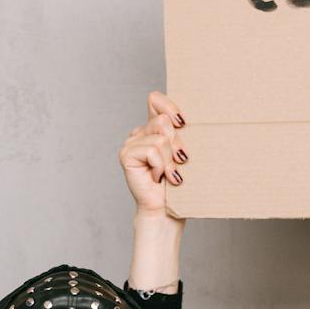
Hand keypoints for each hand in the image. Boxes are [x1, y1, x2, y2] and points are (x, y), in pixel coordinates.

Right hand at [119, 92, 186, 215]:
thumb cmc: (177, 182)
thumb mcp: (182, 152)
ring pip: (161, 139)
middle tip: (176, 163)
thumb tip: (181, 119)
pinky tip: (157, 177)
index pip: (155, 99)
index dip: (170, 108)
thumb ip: (179, 132)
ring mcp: (131, 143)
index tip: (183, 123)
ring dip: (170, 161)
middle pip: (163, 121)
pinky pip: (153, 151)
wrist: (166, 208)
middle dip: (176, 144)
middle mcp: (139, 132)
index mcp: (152, 128)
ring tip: (168, 174)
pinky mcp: (126, 155)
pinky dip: (160, 167)